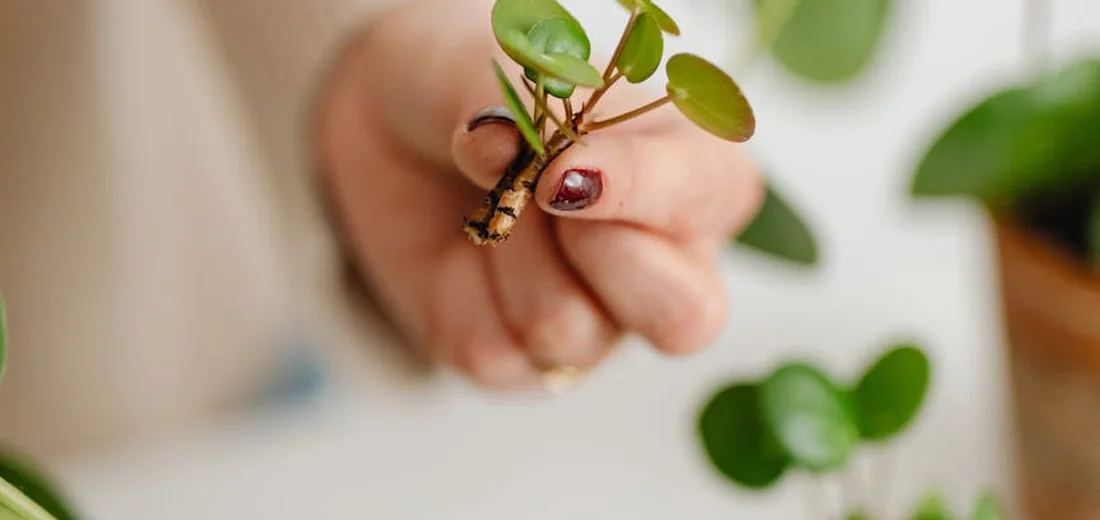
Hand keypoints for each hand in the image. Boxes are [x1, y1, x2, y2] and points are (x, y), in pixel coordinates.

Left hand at [314, 0, 763, 390]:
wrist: (393, 115)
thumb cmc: (481, 79)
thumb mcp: (510, 64)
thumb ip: (526, 107)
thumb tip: (502, 150)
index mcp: (697, 177)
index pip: (704, 200)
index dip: (633, 188)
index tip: (559, 169)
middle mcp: (663, 267)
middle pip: (686, 317)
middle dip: (602, 255)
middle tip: (543, 194)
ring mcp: (598, 327)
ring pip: (568, 328)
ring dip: (509, 251)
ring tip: (490, 199)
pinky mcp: (521, 365)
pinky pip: (495, 352)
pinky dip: (457, 291)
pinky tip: (462, 247)